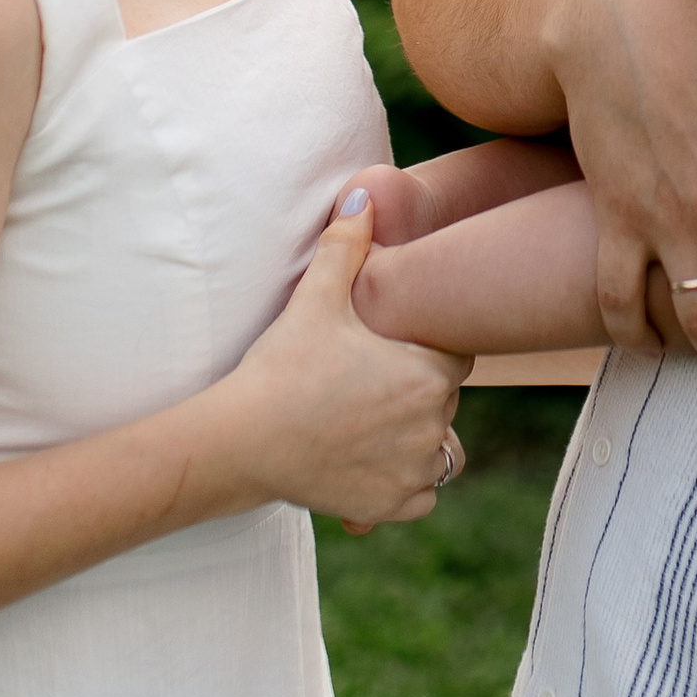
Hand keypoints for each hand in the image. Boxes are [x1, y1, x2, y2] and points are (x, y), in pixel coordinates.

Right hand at [213, 192, 470, 527]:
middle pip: (444, 400)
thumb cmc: (281, 367)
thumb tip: (365, 191)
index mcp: (428, 373)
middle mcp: (433, 425)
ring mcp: (413, 470)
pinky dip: (401, 482)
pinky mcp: (391, 506)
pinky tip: (367, 462)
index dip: (427, 347)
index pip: (456, 354)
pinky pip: (420, 495)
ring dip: (416, 439)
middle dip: (416, 390)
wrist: (240, 442)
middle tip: (367, 383)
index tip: (393, 348)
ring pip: (440, 450)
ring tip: (369, 424)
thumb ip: (347, 243)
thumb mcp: (315, 298)